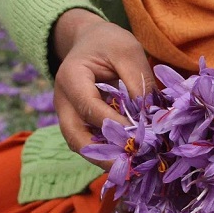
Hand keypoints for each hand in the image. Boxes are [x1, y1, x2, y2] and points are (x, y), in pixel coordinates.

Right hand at [53, 9, 154, 168]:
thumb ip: (138, 80)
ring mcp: (68, 116)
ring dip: (105, 160)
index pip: (89, 108)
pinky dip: (107, 154)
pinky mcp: (79, 125)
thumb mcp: (127, 50)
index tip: (140, 137)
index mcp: (70, 78)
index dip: (114, 125)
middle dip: (102, 156)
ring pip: (81, 146)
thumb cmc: (108, 44)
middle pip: (76, 137)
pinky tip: (129, 161)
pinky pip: (90, 144)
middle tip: (129, 169)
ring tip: (132, 170)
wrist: (90, 42)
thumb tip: (150, 116)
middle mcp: (63, 102)